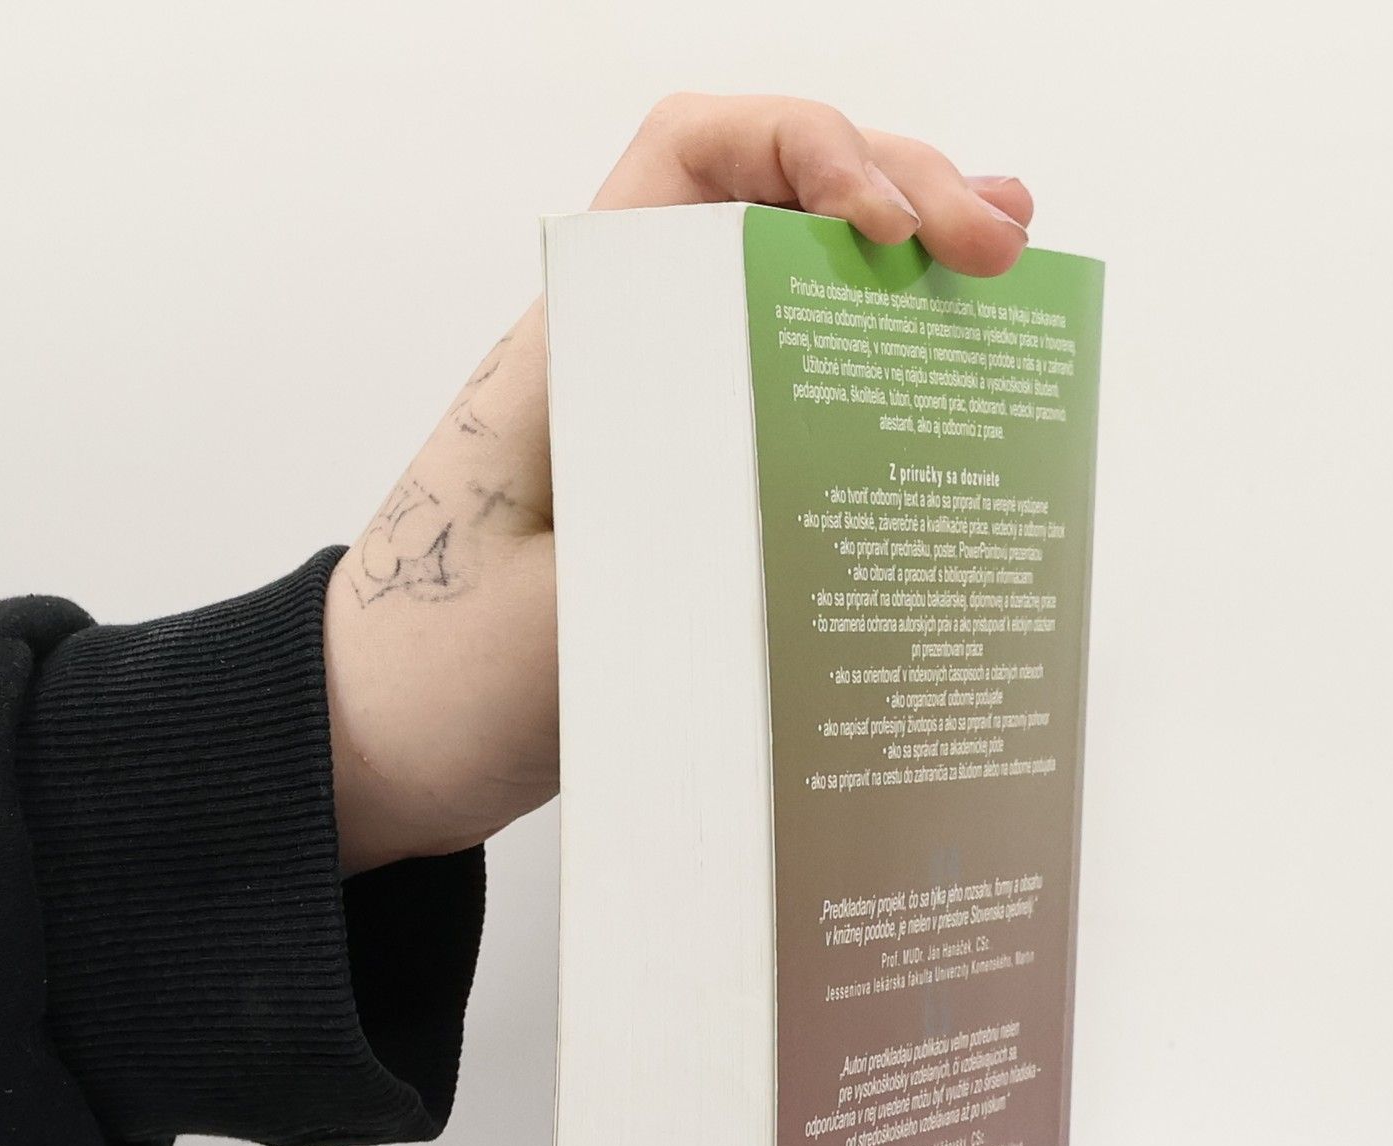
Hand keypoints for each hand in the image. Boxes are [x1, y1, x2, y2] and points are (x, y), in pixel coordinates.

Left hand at [323, 95, 1036, 873]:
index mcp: (582, 345)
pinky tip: (956, 378)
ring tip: (1012, 272)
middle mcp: (633, 357)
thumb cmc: (435, 675)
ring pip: (800, 295)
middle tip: (1005, 247)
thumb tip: (838, 495)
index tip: (887, 232)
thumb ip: (680, 548)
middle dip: (902, 194)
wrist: (380, 747)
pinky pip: (797, 396)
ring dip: (908, 273)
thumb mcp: (566, 616)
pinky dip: (883, 373)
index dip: (808, 152)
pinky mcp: (693, 492)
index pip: (694, 159)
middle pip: (777, 208)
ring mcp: (669, 420)